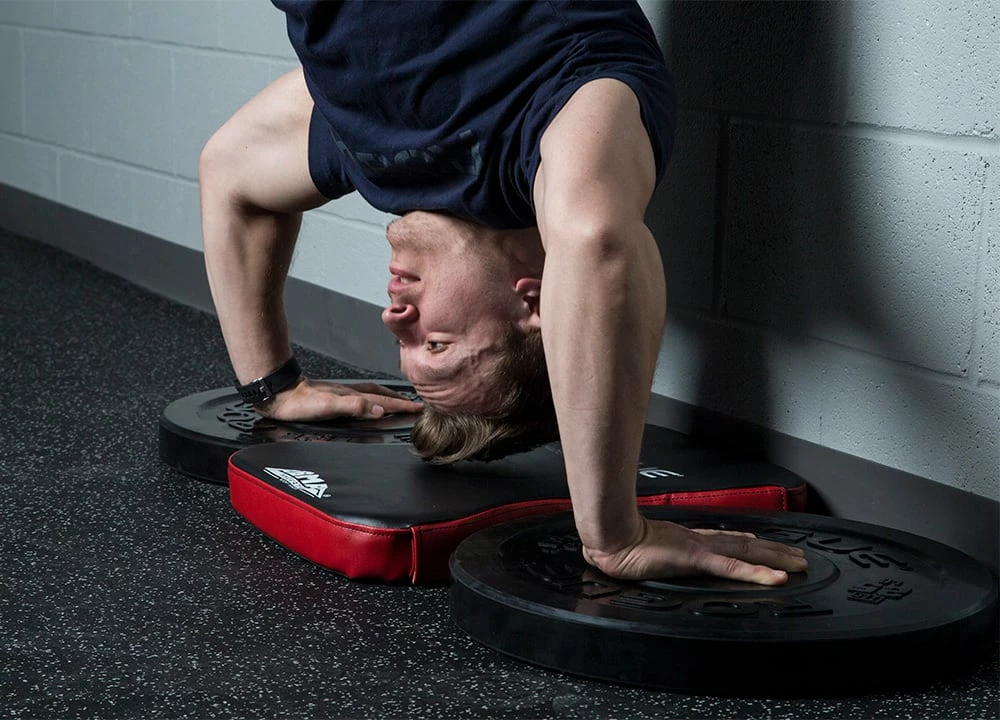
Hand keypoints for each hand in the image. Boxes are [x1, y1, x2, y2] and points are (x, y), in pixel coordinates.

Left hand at [256, 377, 422, 421]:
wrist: (278, 394)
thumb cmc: (298, 403)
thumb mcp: (328, 407)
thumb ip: (355, 407)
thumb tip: (379, 410)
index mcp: (351, 396)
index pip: (382, 401)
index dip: (400, 406)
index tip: (416, 408)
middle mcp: (348, 393)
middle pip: (379, 394)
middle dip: (398, 399)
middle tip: (412, 404)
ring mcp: (340, 394)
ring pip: (370, 393)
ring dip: (385, 397)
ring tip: (395, 401)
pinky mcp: (331, 397)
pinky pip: (359, 396)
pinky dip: (369, 398)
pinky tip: (364, 402)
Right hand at [582, 515, 807, 585]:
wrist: (610, 537)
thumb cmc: (617, 543)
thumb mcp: (639, 549)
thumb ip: (648, 553)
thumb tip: (640, 556)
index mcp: (685, 539)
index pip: (723, 539)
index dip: (747, 541)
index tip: (763, 542)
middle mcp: (697, 540)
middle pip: (745, 544)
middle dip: (774, 549)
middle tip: (798, 555)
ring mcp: (700, 548)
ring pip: (748, 552)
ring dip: (776, 558)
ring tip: (799, 564)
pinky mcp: (697, 559)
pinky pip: (735, 568)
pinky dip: (758, 572)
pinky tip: (777, 577)